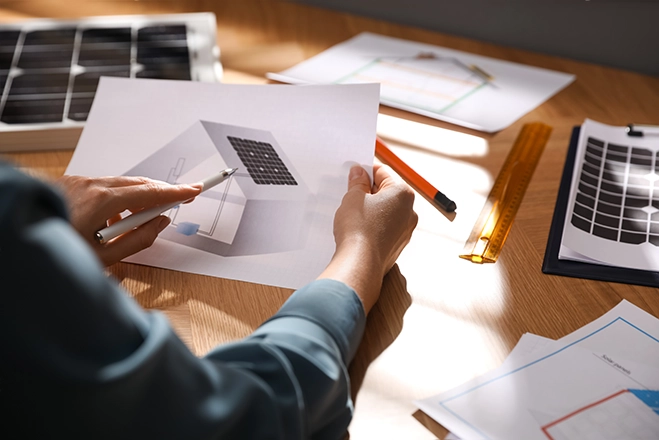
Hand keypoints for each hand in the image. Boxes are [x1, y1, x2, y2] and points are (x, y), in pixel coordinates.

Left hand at [55, 175, 201, 265]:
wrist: (17, 244)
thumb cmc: (57, 254)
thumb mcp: (105, 257)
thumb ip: (139, 239)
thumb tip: (159, 223)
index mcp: (101, 201)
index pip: (150, 193)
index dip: (176, 193)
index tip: (194, 190)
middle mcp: (89, 184)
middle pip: (137, 184)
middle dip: (160, 192)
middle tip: (180, 200)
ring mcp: (77, 182)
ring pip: (119, 185)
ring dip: (135, 199)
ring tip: (136, 223)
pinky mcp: (68, 184)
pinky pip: (101, 187)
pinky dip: (114, 200)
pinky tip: (110, 221)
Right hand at [319, 163, 417, 312]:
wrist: (360, 264)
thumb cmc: (358, 229)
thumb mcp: (352, 197)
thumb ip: (357, 182)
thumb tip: (359, 173)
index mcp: (402, 193)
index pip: (383, 172)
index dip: (365, 171)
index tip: (354, 174)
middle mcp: (409, 211)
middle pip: (387, 192)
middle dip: (368, 191)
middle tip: (350, 194)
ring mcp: (405, 230)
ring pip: (386, 211)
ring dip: (370, 209)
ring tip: (352, 213)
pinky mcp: (397, 245)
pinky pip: (385, 228)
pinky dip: (373, 225)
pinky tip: (358, 229)